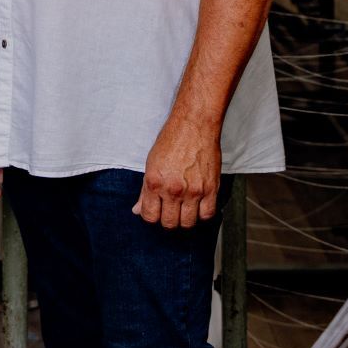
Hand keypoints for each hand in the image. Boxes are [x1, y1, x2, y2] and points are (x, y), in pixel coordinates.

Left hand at [134, 111, 220, 228]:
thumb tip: (137, 209)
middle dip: (168, 220)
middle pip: (169, 223)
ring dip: (184, 219)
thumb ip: (144, 190)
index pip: (150, 216)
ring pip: (188, 223)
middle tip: (170, 210)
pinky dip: (202, 214)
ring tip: (184, 209)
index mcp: (154, 183)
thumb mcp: (151, 164)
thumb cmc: (172, 140)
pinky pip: (207, 214)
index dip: (151, 216)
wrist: (194, 125)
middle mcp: (173, 190)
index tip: (156, 211)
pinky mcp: (210, 188)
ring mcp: (193, 191)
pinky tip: (198, 206)